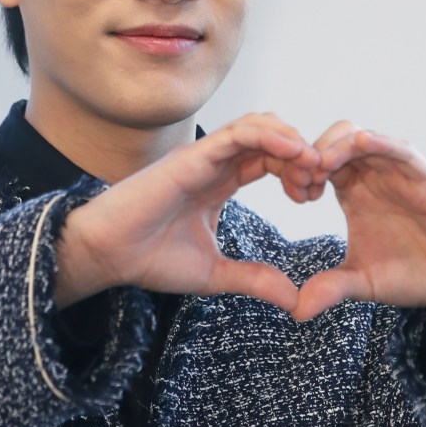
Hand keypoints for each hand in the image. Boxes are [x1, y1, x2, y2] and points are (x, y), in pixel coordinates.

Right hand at [54, 113, 320, 310]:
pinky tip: (293, 151)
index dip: (295, 173)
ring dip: (290, 141)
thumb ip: (254, 280)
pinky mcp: (193, 155)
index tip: (312, 198)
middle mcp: (212, 163)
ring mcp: (203, 155)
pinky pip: (240, 133)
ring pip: (258, 127)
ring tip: (312, 163)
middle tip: (319, 182)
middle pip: (270, 141)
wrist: (106, 255)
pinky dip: (270, 135)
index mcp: (218, 183)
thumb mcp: (214, 273)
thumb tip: (294, 300)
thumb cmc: (148, 259)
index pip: (267, 162)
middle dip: (300, 156)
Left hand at [295, 123, 425, 364]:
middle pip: (332, 142)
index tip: (292, 193)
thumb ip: (331, 288)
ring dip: (336, 145)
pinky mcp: (424, 176)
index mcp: (352, 192)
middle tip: (300, 180)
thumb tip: (296, 311)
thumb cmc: (411, 276)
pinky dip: (379, 142)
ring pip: (360, 138)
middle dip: (310, 154)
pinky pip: (399, 149)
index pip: (317, 165)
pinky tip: (360, 145)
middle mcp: (371, 176)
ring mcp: (396, 173)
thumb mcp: (362, 284)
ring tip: (320, 167)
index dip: (299, 171)